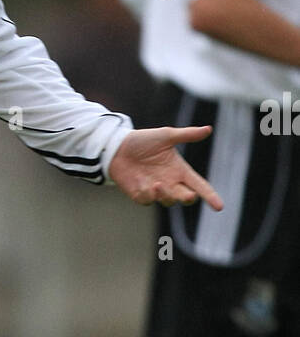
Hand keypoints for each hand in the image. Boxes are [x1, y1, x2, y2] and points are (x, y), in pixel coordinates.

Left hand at [108, 126, 222, 210]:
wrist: (117, 147)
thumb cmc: (143, 141)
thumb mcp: (166, 135)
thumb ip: (187, 135)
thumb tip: (208, 129)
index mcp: (180, 170)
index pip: (199, 185)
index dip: (210, 196)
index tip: (219, 206)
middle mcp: (170, 183)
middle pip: (185, 198)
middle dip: (187, 198)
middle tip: (188, 195)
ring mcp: (156, 191)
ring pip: (167, 201)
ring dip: (165, 195)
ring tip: (157, 184)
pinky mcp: (140, 195)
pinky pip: (147, 200)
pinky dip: (146, 194)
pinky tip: (140, 182)